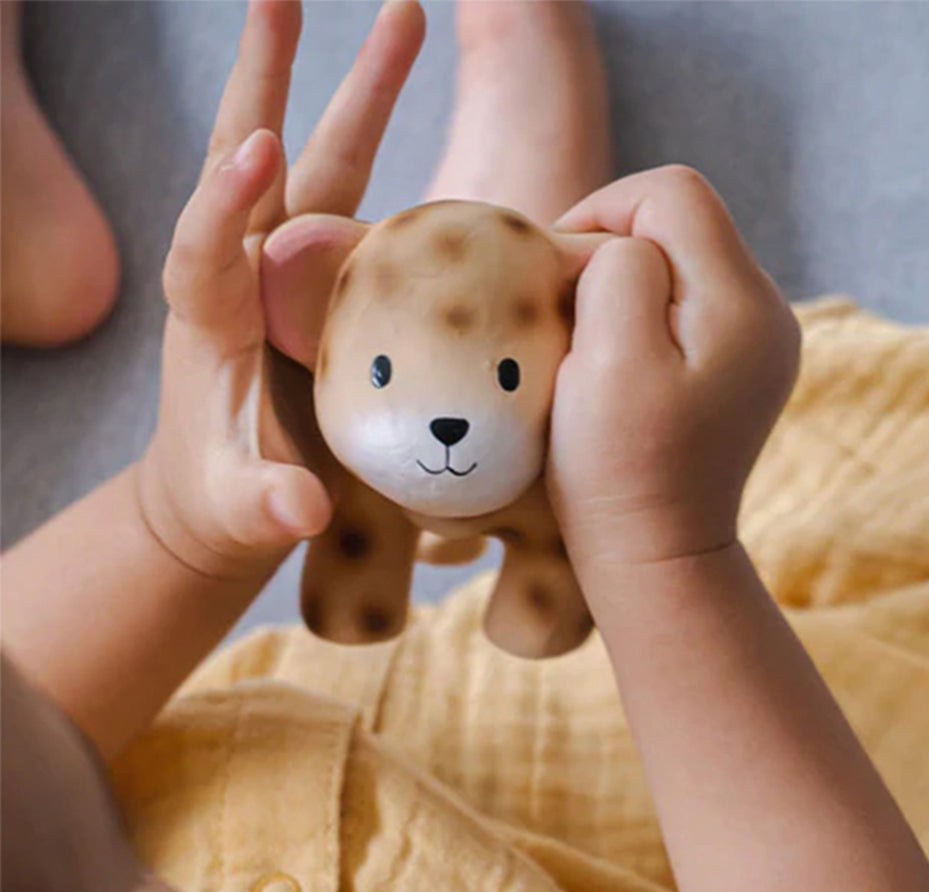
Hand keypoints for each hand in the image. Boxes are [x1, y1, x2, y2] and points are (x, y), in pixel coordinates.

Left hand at [136, 0, 423, 579]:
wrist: (222, 492)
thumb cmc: (227, 500)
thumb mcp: (243, 511)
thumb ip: (268, 506)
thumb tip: (303, 509)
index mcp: (211, 320)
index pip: (205, 247)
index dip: (225, 198)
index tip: (260, 146)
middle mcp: (244, 274)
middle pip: (253, 160)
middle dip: (269, 78)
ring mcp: (287, 268)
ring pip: (319, 162)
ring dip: (356, 90)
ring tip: (405, 15)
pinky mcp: (324, 278)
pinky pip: (358, 203)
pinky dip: (387, 154)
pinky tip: (428, 120)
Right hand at [547, 166, 800, 570]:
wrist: (657, 557)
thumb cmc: (619, 468)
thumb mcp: (608, 359)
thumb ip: (618, 271)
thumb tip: (622, 245)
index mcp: (743, 303)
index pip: (673, 194)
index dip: (604, 213)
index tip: (559, 273)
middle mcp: (769, 312)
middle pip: (683, 223)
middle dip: (615, 250)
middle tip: (568, 312)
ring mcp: (762, 342)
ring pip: (683, 262)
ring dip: (627, 286)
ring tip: (591, 343)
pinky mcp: (742, 368)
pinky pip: (689, 306)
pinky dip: (645, 317)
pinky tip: (620, 364)